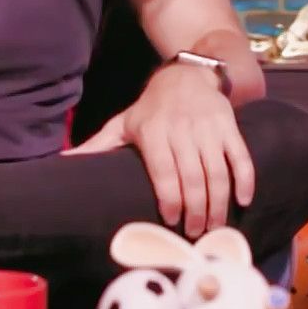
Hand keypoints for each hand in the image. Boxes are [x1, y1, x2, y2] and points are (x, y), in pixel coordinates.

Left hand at [114, 62, 255, 237]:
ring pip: (217, 172)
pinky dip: (245, 180)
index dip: (169, 198)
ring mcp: (208, 128)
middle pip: (192, 177)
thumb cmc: (152, 108)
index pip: (163, 172)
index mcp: (154, 132)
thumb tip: (62, 161)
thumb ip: (98, 145)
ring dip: (218, 203)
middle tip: (195, 233)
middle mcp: (182, 130)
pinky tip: (243, 201)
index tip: (170, 221)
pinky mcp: (229, 126)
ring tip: (214, 227)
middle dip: (196, 210)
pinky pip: (240, 156)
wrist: (187, 74)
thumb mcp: (123, 122)